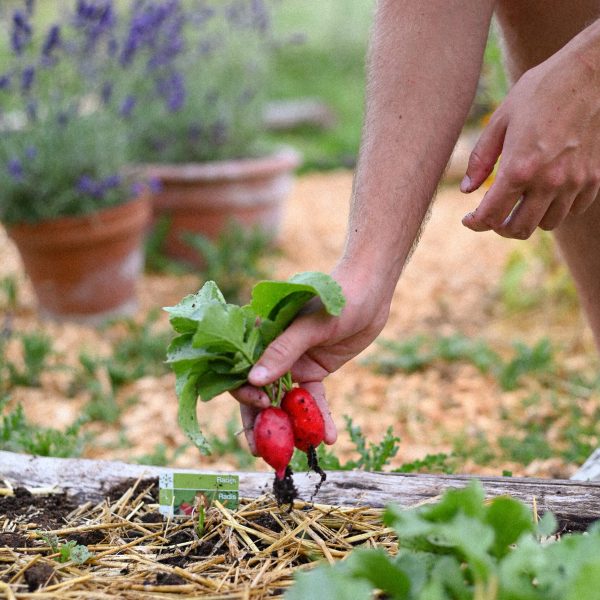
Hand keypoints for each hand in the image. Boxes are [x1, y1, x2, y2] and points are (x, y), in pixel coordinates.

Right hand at [231, 263, 393, 453]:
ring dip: (290, 428)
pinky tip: (328, 438)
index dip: (245, 393)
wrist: (371, 292)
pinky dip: (319, 419)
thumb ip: (284, 351)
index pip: (241, 369)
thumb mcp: (312, 324)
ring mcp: (295, 364)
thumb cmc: (338, 296)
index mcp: (263, 336)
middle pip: (260, 393)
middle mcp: (274, 354)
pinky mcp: (316, 372)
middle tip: (264, 452)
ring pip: (285, 402)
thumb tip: (253, 381)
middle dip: (261, 423)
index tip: (262, 406)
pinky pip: (313, 400)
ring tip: (296, 453)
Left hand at [461, 30, 599, 238]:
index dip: (476, 223)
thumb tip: (466, 189)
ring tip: (520, 203)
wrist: (590, 72)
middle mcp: (548, 181)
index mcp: (519, 168)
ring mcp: (575, 182)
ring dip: (529, 219)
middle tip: (493, 215)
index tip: (470, 219)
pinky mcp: (594, 177)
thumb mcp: (500, 120)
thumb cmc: (540, 90)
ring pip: (547, 224)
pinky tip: (547, 192)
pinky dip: (557, 208)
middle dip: (500, 227)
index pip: (491, 216)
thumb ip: (481, 159)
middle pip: (519, 229)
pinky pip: (574, 210)